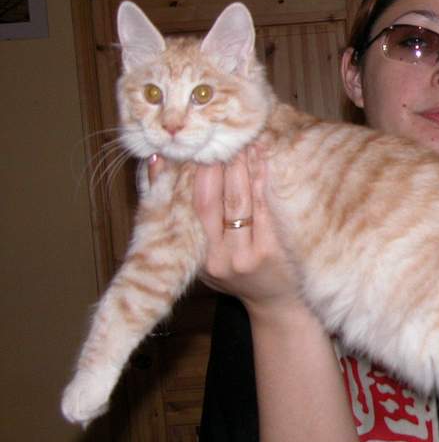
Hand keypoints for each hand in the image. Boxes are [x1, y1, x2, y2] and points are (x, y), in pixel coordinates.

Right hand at [151, 149, 300, 311]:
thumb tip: (157, 162)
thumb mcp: (197, 253)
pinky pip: (268, 207)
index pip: (197, 206)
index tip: (201, 148)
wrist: (276, 304)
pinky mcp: (277, 250)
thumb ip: (174, 214)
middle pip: (220, 201)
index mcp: (200, 257)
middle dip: (222, 165)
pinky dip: (265, 180)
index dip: (198, 174)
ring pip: (245, 201)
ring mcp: (251, 255)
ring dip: (244, 167)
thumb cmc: (233, 274)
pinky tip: (264, 159)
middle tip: (224, 137)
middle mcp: (223, 258)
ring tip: (244, 140)